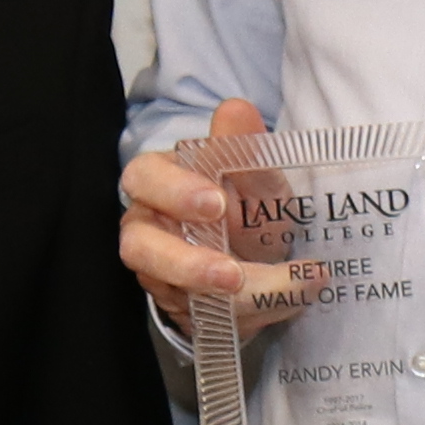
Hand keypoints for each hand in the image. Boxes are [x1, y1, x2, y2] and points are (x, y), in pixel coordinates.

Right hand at [114, 100, 275, 332]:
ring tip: (268, 292)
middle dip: (186, 263)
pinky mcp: (178, 305)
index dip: (175, 192)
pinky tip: (285, 299)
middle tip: (232, 273)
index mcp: (162, 181)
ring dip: (219, 296)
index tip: (217, 202)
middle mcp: (149, 226)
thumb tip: (235, 109)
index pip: (145, 177)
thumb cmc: (249, 206)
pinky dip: (246, 312)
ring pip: (169, 289)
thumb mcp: (259, 179)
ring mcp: (159, 271)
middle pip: (139, 245)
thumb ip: (245, 149)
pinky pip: (202, 315)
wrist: (262, 256)